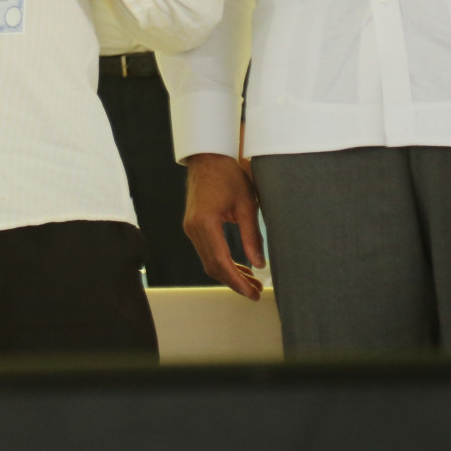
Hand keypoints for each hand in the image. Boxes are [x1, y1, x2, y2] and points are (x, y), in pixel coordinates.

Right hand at [184, 153, 265, 299]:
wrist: (208, 157)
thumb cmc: (228, 175)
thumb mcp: (247, 205)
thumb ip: (252, 236)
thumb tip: (260, 264)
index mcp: (205, 224)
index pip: (221, 262)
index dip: (238, 282)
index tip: (253, 293)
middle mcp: (193, 228)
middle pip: (213, 266)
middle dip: (234, 282)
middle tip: (256, 292)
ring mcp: (190, 227)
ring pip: (209, 261)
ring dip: (229, 273)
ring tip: (252, 282)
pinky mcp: (193, 225)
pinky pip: (207, 250)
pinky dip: (222, 261)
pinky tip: (239, 266)